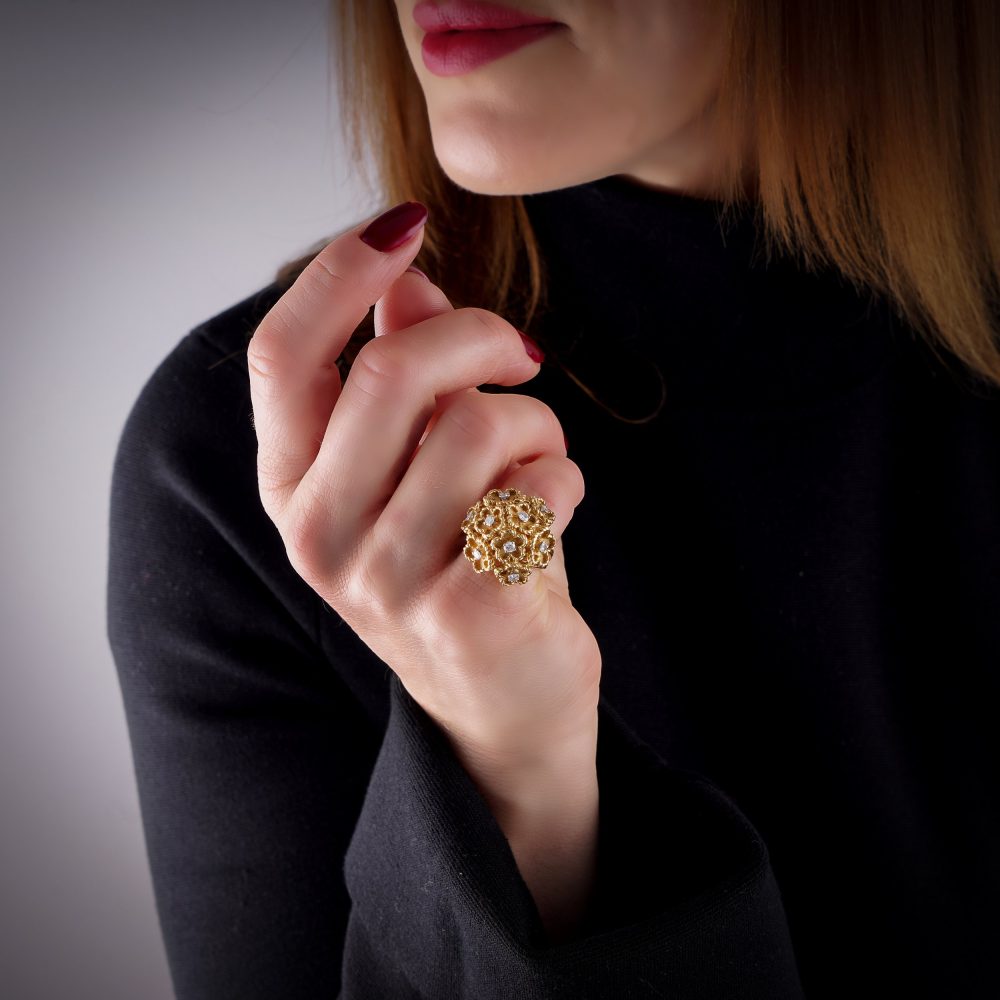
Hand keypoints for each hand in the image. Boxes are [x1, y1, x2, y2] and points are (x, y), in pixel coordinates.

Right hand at [246, 202, 601, 778]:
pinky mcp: (470, 614)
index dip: (339, 272)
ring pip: (479, 425)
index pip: (282, 355)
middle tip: (521, 353)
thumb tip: (408, 282)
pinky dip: (564, 480)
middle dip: (478, 336)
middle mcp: (320, 535)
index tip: (403, 225)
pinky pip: (537, 490)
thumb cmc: (460, 565)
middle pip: (391, 371)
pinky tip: (552, 514)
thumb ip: (403, 375)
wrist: (501, 701)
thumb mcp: (416, 469)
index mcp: (293, 487)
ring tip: (539, 463)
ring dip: (535, 424)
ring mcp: (389, 581)